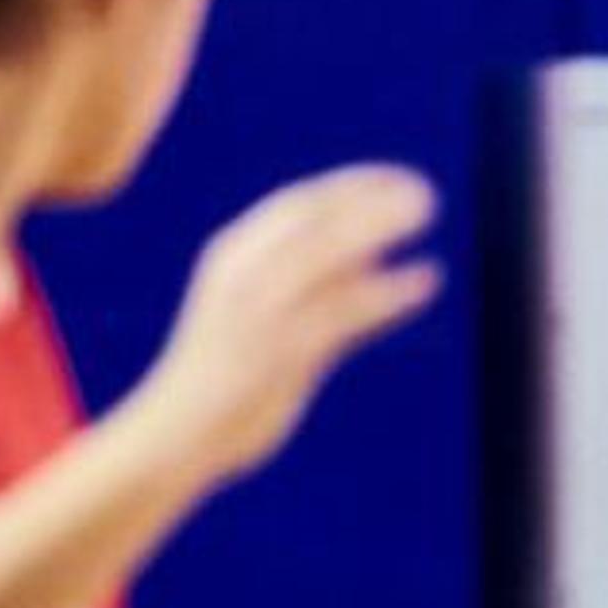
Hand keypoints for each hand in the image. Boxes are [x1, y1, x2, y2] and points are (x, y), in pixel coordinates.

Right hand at [138, 166, 442, 488]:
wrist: (180, 429)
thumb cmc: (226, 373)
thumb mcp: (258, 312)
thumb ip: (306, 283)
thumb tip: (369, 256)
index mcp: (233, 256)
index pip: (297, 206)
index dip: (348, 186)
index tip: (393, 178)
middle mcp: (247, 274)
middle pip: (317, 220)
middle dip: (371, 198)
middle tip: (424, 191)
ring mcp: (264, 311)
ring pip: (331, 252)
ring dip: (382, 226)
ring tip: (427, 211)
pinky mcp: (284, 352)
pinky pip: (346, 312)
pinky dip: (388, 292)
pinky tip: (426, 279)